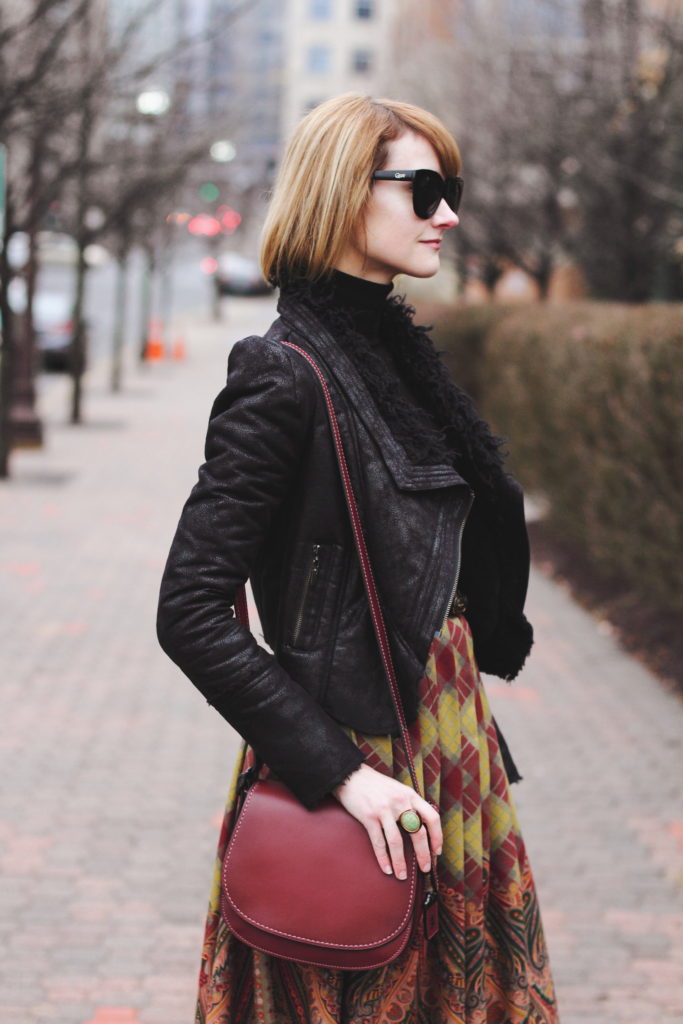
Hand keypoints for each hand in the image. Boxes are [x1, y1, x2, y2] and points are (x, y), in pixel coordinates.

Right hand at [332, 763, 441, 878]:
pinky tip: (386, 869)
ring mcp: (384, 809)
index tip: (437, 851)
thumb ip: (409, 804)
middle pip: (418, 832)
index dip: (437, 836)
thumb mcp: (398, 789)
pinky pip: (379, 842)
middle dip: (423, 854)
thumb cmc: (376, 785)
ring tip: (402, 876)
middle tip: (425, 868)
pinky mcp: (369, 816)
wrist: (351, 775)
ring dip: (401, 862)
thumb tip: (420, 827)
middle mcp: (400, 801)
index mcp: (410, 795)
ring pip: (397, 842)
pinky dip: (383, 858)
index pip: (432, 817)